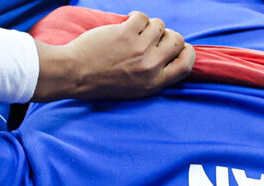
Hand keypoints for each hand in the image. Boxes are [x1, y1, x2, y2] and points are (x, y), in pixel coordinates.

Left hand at [33, 11, 194, 101]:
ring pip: (159, 25)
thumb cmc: (101, 82)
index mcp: (154, 83)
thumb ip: (153, 75)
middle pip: (177, 40)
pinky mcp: (126, 33)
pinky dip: (135, 17)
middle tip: (153, 37)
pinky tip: (126, 24)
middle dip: (168, 35)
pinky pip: (142, 17)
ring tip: (134, 32)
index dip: (187, 53)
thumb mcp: (134, 89)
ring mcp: (139, 49)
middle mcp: (150, 67)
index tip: (179, 48)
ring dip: (148, 26)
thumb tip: (169, 56)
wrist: (76, 75)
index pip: (186, 65)